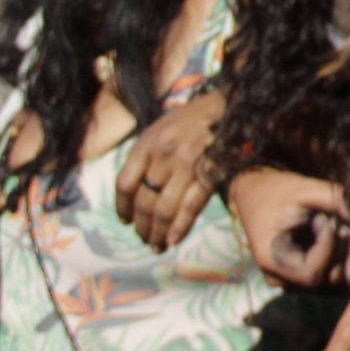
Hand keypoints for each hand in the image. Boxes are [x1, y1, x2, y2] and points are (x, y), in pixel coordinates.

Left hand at [116, 92, 225, 249]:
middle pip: (144, 200)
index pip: (125, 184)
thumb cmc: (191, 120)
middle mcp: (163, 156)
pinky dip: (181, 226)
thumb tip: (134, 193)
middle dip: (141, 226)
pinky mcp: (210, 173)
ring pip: (164, 208)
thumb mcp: (159, 131)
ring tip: (156, 244)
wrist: (227, 106)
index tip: (125, 221)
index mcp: (146, 144)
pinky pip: (191, 205)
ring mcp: (187, 165)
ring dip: (157, 231)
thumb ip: (145, 158)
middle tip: (143, 239)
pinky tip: (173, 240)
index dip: (122, 207)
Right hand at [227, 168, 349, 289]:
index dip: (328, 248)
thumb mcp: (306, 189)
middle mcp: (281, 278)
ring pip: (335, 281)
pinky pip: (333, 275)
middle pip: (328, 280)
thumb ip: (338, 201)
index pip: (312, 272)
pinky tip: (347, 232)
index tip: (327, 219)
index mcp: (272, 260)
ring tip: (346, 225)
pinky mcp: (305, 274)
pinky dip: (346, 256)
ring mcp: (293, 280)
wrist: (256, 193)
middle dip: (345, 250)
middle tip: (346, 221)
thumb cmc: (278, 190)